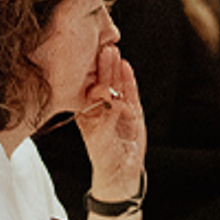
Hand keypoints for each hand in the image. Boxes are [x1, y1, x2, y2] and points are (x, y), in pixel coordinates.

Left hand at [75, 46, 145, 202]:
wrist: (121, 171)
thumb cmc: (104, 156)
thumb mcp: (99, 138)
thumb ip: (106, 120)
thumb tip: (114, 103)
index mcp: (87, 110)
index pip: (88, 88)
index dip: (89, 74)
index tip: (88, 59)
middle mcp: (102, 106)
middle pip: (103, 82)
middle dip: (104, 66)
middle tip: (104, 49)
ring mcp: (118, 107)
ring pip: (117, 84)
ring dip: (116, 69)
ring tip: (115, 52)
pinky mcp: (133, 111)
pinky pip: (130, 92)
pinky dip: (129, 80)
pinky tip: (126, 67)